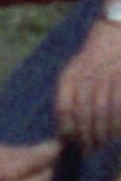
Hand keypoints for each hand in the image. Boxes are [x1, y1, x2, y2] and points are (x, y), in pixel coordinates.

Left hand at [58, 21, 120, 146]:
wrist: (116, 30)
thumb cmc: (97, 58)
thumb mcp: (78, 70)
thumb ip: (72, 95)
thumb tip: (66, 130)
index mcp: (71, 74)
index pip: (65, 106)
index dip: (67, 128)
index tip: (71, 143)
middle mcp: (86, 73)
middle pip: (82, 111)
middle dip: (85, 134)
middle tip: (88, 150)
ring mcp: (106, 73)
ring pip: (100, 109)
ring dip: (102, 131)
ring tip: (102, 145)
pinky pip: (117, 103)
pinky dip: (117, 121)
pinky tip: (117, 133)